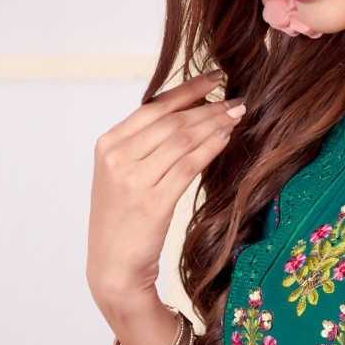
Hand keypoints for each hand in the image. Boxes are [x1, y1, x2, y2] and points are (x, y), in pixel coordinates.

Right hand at [86, 70, 246, 319]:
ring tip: (237, 116)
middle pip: (172, 121)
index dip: (188, 90)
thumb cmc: (122, 220)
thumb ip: (145, 145)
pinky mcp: (153, 202)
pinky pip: (187, 166)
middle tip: (237, 101)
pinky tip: (227, 139)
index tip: (215, 78)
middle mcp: (117, 157)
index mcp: (108, 144)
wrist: (113, 266)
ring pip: (182, 140)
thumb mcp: (122, 175)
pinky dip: (210, 148)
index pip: (154, 106)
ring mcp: (133, 180)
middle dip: (208, 107)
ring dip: (214, 124)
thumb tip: (187, 114)